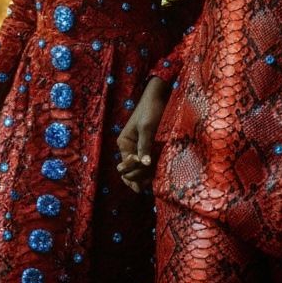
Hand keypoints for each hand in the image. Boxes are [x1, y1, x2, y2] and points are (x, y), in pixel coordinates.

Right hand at [117, 77, 169, 193]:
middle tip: (145, 183)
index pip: (124, 166)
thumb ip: (144, 146)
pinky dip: (145, 173)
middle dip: (134, 178)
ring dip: (139, 178)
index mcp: (124, 143)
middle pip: (126, 171)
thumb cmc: (150, 110)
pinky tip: (151, 178)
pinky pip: (143, 164)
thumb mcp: (147, 128)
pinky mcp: (145, 147)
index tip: (143, 163)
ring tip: (148, 184)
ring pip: (134, 170)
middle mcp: (127, 148)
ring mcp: (136, 149)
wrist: (157, 98)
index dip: (133, 169)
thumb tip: (144, 164)